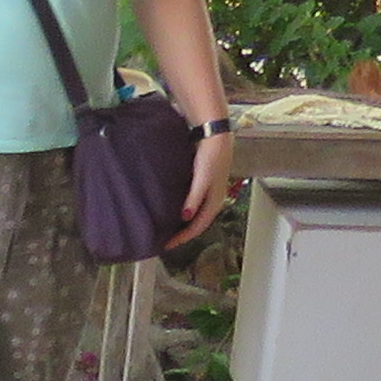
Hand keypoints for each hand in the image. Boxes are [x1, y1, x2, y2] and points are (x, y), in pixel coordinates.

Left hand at [177, 125, 233, 239]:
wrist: (215, 135)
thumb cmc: (211, 156)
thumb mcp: (202, 178)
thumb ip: (194, 198)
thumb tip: (185, 218)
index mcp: (214, 203)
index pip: (197, 228)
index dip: (182, 238)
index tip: (166, 245)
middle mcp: (213, 201)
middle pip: (197, 224)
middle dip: (182, 234)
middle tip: (165, 241)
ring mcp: (209, 193)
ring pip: (195, 215)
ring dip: (183, 224)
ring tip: (168, 229)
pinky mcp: (203, 185)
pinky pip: (193, 204)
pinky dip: (184, 211)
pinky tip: (173, 210)